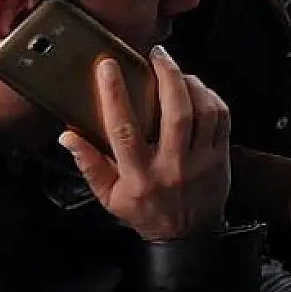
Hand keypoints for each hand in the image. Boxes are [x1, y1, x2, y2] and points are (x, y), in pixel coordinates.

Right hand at [60, 46, 229, 241]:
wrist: (188, 236)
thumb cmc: (145, 212)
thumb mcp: (109, 196)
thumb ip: (89, 165)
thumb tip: (68, 135)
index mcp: (139, 176)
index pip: (124, 130)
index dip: (115, 95)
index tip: (107, 67)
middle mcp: (172, 165)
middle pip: (175, 112)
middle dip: (167, 76)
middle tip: (157, 54)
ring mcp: (201, 161)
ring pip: (203, 112)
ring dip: (191, 83)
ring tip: (176, 71)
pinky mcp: (222, 156)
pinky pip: (222, 118)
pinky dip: (211, 97)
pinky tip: (198, 89)